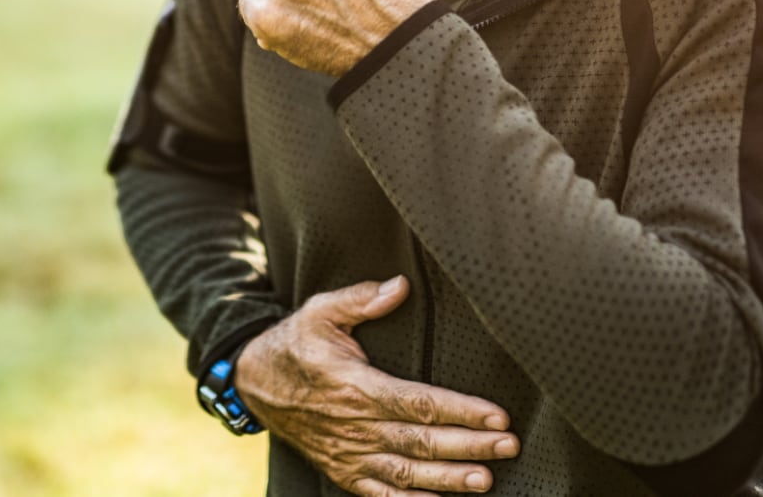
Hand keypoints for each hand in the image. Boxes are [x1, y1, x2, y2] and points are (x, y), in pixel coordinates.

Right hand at [234, 276, 518, 494]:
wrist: (254, 382)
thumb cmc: (296, 343)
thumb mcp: (321, 312)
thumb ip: (361, 300)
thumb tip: (399, 286)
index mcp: (355, 385)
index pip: (418, 401)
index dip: (460, 410)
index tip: (496, 415)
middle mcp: (354, 425)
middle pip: (420, 439)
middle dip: (468, 445)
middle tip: (508, 446)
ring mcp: (347, 453)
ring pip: (406, 472)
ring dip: (447, 479)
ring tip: (484, 481)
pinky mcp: (342, 471)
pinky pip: (379, 495)